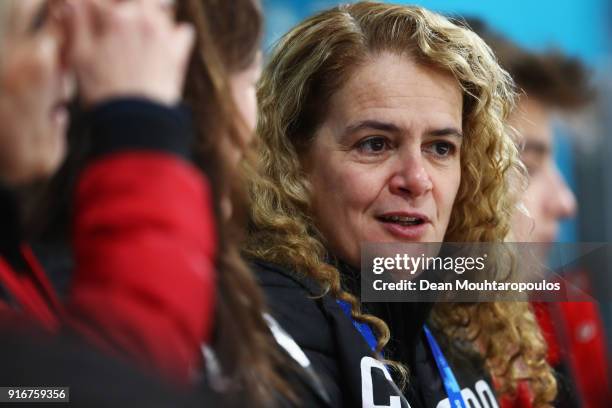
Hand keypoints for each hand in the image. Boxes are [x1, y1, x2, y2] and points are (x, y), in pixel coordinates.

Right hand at [65, 0, 193, 105]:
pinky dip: (175, 34)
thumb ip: (77, 23)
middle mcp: (142, 19)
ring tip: (138, 38)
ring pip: (159, 10)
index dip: (95, 12)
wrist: (136, 119)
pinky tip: (163, 47)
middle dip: (124, 10)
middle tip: (118, 30)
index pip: (101, 1)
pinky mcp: (178, 52)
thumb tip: (74, 1)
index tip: (95, 26)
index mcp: (115, 17)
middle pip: (134, 1)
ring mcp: (163, 35)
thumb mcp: (79, 57)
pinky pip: (184, 30)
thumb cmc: (104, 91)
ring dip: (148, 18)